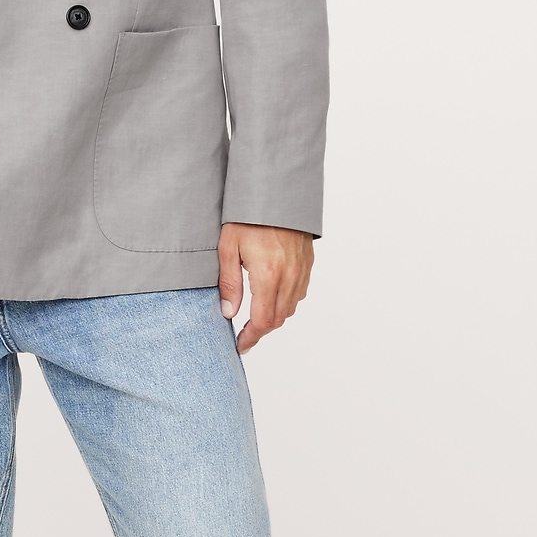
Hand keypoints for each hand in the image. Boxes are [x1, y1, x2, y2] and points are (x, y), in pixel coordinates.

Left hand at [218, 223, 314, 353]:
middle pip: (278, 319)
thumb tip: (229, 312)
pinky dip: (286, 303)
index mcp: (268, 275)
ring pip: (290, 308)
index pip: (262, 321)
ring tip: (256, 317)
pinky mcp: (307, 263)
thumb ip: (229, 283)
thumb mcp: (228, 248)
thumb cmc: (249, 217)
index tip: (241, 345)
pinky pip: (299, 293)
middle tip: (244, 335)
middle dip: (260, 331)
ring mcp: (301, 271)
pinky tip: (272, 297)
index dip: (251, 337)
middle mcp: (289, 276)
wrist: (277, 192)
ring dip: (274, 317)